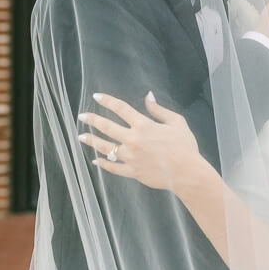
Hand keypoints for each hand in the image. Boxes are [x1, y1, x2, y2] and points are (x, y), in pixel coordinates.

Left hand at [78, 92, 208, 192]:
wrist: (187, 173)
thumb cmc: (185, 147)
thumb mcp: (176, 122)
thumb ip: (158, 109)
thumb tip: (147, 96)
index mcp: (144, 125)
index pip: (120, 108)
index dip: (107, 101)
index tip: (96, 96)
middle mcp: (133, 140)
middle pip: (106, 127)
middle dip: (92, 120)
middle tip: (82, 116)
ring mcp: (131, 157)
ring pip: (105, 147)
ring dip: (91, 141)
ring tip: (81, 137)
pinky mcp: (132, 172)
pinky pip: (113, 168)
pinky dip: (103, 164)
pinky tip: (95, 160)